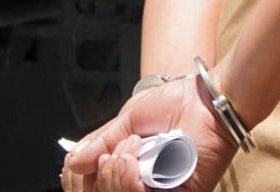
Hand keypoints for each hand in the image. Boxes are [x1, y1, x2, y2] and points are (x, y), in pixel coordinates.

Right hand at [59, 74, 235, 191]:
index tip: (80, 161)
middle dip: (98, 175)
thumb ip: (100, 142)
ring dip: (114, 175)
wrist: (206, 98)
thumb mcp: (128, 121)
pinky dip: (127, 183)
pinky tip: (134, 160)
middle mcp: (139, 183)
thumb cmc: (174, 104)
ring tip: (133, 148)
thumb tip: (73, 162)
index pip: (87, 187)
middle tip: (114, 151)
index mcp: (126, 167)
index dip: (76, 180)